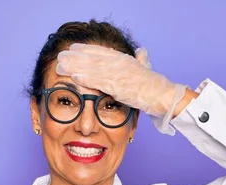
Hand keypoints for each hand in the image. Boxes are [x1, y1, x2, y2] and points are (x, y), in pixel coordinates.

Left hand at [56, 44, 188, 133]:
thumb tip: (142, 51)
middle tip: (60, 55)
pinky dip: (87, 79)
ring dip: (75, 67)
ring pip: (93, 69)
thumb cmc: (155, 86)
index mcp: (125, 59)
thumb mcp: (147, 69)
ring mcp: (119, 75)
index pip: (102, 51)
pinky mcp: (119, 88)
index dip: (86, 49)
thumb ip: (142, 60)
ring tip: (60, 66)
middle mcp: (120, 64)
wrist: (164, 96)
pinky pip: (99, 83)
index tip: (73, 48)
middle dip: (75, 56)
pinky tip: (75, 78)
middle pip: (93, 58)